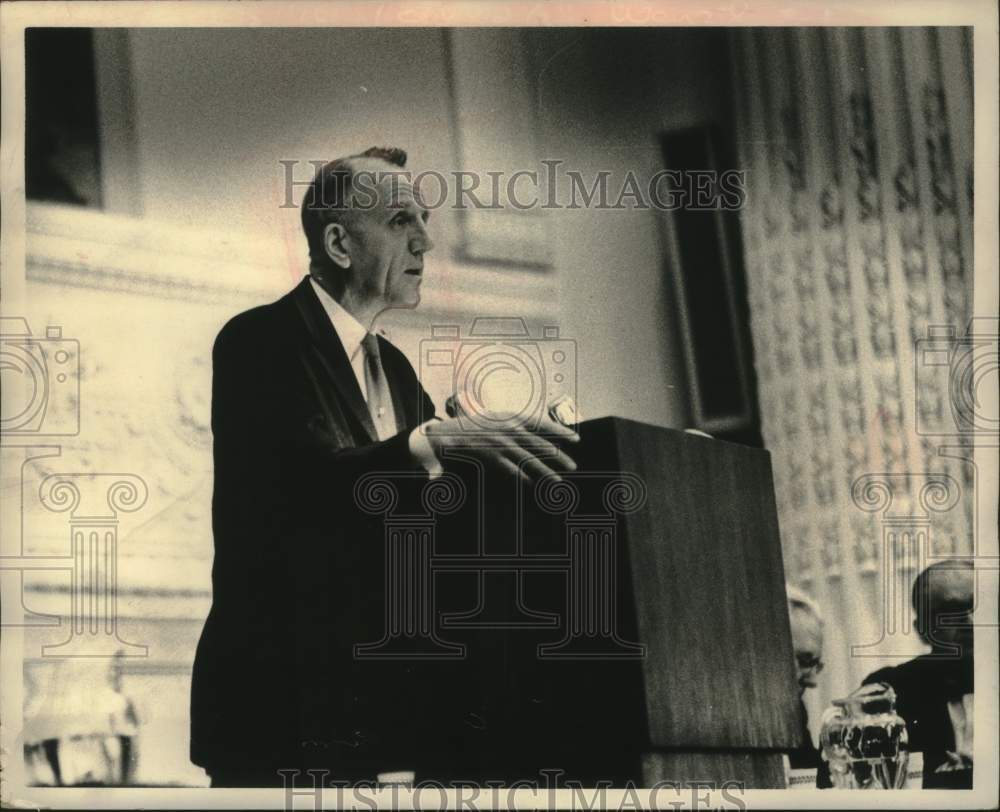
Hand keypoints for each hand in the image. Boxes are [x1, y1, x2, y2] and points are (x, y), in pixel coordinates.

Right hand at [423, 415, 578, 484]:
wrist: (445, 435)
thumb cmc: (473, 427)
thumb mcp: (496, 419)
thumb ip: (515, 424)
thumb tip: (535, 429)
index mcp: (510, 417)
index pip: (540, 423)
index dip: (559, 430)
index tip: (576, 438)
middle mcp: (507, 429)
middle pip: (539, 443)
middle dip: (558, 455)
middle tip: (574, 466)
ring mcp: (499, 443)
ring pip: (528, 459)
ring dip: (545, 471)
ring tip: (559, 481)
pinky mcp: (490, 457)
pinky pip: (510, 469)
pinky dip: (521, 477)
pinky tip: (532, 486)